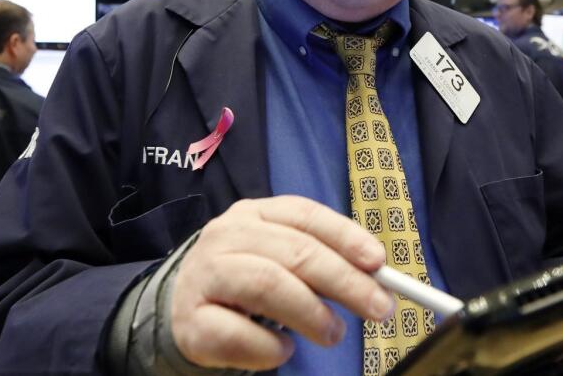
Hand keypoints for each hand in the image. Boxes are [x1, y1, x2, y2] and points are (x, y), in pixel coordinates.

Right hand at [169, 196, 393, 370]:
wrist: (183, 309)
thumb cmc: (245, 281)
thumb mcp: (279, 258)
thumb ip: (321, 260)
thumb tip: (375, 277)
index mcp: (252, 214)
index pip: (304, 215)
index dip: (345, 237)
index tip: (378, 262)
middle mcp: (225, 236)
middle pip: (294, 252)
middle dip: (344, 281)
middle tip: (378, 308)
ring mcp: (205, 276)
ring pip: (268, 285)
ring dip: (311, 313)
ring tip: (333, 333)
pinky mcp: (192, 322)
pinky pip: (240, 335)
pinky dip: (272, 347)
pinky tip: (284, 349)